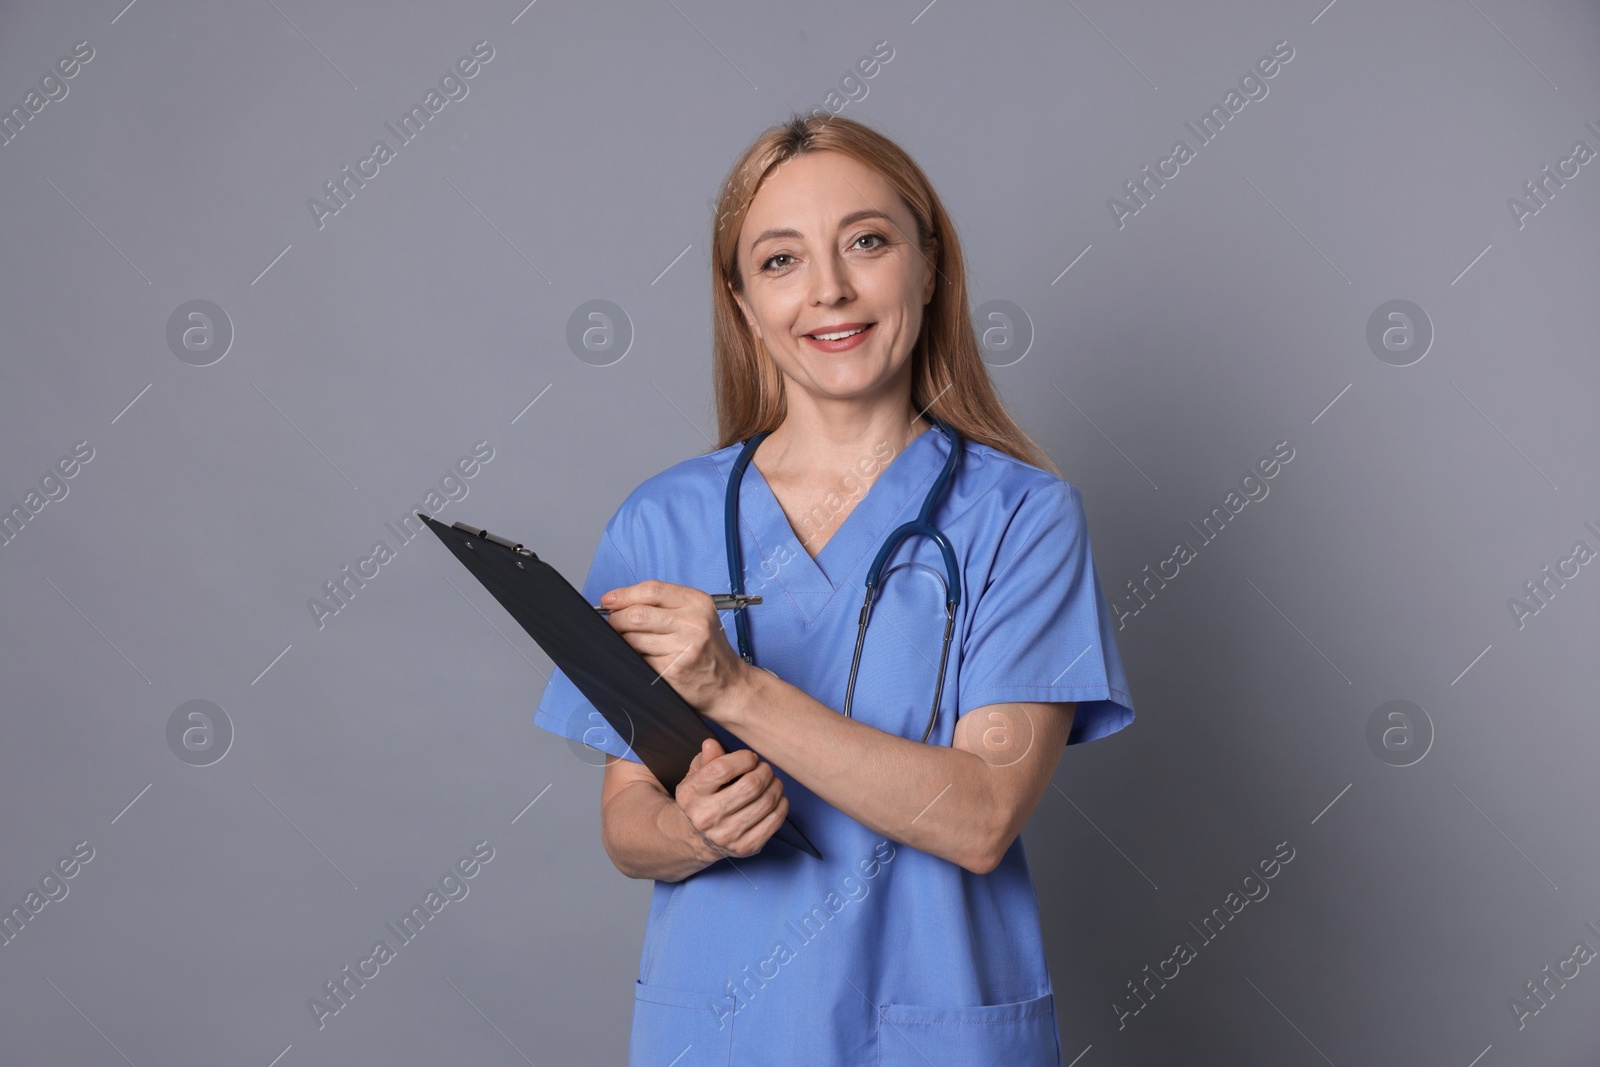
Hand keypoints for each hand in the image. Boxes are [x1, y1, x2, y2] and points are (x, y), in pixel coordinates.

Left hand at [601, 580, 750, 717]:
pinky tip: (644, 660)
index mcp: (698, 603)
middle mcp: (693, 623)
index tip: (608, 601)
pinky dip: (634, 659)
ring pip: (633, 639)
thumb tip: (619, 603)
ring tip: (633, 645)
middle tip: (614, 626)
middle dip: (616, 620)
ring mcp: (684, 647)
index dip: (624, 595)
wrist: (729, 686)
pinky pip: (639, 660)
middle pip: (637, 614)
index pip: (651, 590)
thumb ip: (665, 606)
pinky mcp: (673, 670)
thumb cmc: (709, 650)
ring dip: (624, 642)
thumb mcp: (697, 617)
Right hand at [675, 738, 787, 861]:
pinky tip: (777, 798)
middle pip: (751, 786)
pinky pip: (774, 821)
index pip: (723, 768)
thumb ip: (706, 759)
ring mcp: (727, 835)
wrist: (696, 838)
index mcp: (691, 795)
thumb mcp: (696, 776)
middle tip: (764, 769)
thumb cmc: (701, 800)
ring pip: (766, 802)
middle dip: (764, 771)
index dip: (743, 758)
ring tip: (772, 781)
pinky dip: (782, 804)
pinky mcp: (745, 847)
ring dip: (776, 786)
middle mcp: (707, 817)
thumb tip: (712, 743)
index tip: (750, 758)